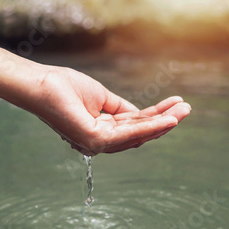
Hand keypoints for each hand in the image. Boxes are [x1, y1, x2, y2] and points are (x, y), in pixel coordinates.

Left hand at [32, 66, 190, 154]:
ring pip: (138, 134)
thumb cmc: (64, 88)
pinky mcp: (95, 140)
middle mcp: (100, 142)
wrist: (41, 84)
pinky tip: (168, 119)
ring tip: (183, 111)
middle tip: (186, 109)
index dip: (155, 117)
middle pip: (139, 133)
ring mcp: (97, 144)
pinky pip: (129, 133)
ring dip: (163, 123)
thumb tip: (142, 114)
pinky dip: (151, 126)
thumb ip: (121, 109)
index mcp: (101, 132)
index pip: (133, 126)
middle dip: (164, 121)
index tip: (175, 105)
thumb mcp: (101, 98)